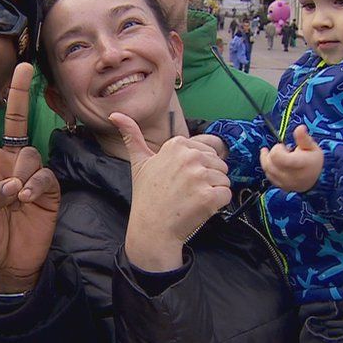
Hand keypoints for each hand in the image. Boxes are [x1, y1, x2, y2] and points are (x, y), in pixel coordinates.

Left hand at [0, 63, 60, 292]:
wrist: (7, 266)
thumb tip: (10, 184)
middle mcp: (8, 164)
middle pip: (16, 122)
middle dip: (18, 94)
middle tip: (23, 67)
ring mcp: (29, 176)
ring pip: (30, 153)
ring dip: (22, 171)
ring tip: (15, 196)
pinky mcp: (48, 191)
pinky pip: (45, 176)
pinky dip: (35, 185)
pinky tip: (26, 199)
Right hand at [110, 113, 231, 271]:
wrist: (151, 228)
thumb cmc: (146, 196)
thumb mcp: (138, 162)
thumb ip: (131, 135)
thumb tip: (115, 114)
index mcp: (176, 145)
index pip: (206, 151)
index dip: (197, 168)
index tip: (180, 180)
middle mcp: (189, 157)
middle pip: (218, 164)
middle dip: (207, 179)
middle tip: (185, 192)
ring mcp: (199, 176)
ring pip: (223, 179)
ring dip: (212, 192)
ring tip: (191, 200)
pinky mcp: (209, 196)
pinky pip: (226, 194)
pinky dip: (218, 204)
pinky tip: (199, 208)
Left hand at [260, 125, 322, 192]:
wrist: (317, 180)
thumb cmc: (314, 161)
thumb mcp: (312, 147)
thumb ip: (303, 138)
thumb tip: (300, 127)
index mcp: (299, 164)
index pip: (277, 156)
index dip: (277, 149)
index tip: (284, 146)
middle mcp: (291, 176)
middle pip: (270, 162)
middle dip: (273, 153)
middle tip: (282, 150)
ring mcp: (285, 183)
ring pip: (267, 169)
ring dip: (268, 159)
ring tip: (276, 154)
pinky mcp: (281, 186)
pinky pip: (269, 176)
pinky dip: (269, 168)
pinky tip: (273, 162)